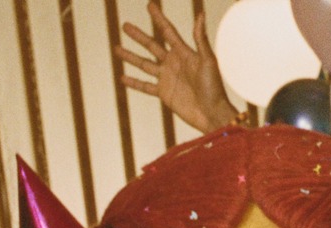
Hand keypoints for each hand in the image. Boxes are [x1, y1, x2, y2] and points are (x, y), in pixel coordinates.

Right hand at [117, 2, 237, 133]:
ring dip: (130, 56)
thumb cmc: (214, 87)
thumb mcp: (208, 60)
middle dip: (138, 36)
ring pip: (144, 64)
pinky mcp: (164, 93)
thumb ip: (200, 38)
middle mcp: (174, 63)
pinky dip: (134, 82)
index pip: (168, 32)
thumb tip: (200, 14)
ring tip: (116, 48)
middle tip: (124, 25)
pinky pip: (145, 86)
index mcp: (184, 53)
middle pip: (151, 46)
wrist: (212, 114)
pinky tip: (122, 77)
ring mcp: (167, 78)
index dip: (158, 18)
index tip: (149, 5)